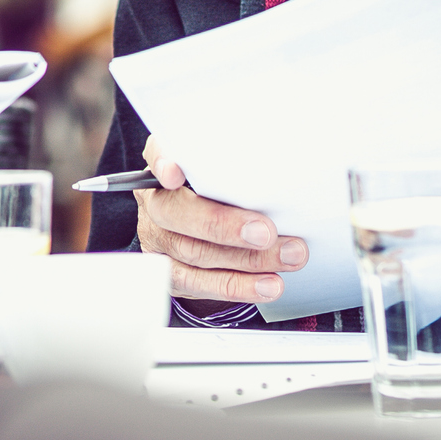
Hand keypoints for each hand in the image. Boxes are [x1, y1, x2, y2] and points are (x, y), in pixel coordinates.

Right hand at [133, 136, 307, 305]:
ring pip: (193, 252)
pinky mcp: (169, 273)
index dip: (162, 163)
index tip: (175, 175)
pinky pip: (198, 284)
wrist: (200, 227)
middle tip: (266, 232)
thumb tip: (276, 178)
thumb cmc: (218, 191)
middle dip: (223, 225)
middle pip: (175, 212)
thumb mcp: (220, 172)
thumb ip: (235, 171)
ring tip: (286, 258)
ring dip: (246, 259)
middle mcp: (154, 202)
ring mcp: (157, 240)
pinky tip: (265, 285)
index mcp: (166, 166)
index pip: (155, 154)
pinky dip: (237, 285)